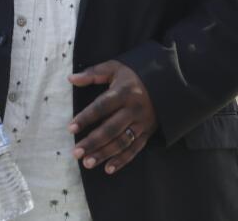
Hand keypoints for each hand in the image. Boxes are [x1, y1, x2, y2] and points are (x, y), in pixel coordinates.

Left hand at [67, 60, 156, 174]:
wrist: (166, 82)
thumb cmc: (134, 75)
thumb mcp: (115, 68)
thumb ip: (93, 73)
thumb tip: (71, 78)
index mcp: (124, 92)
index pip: (102, 107)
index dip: (86, 117)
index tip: (71, 128)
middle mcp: (133, 109)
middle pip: (111, 129)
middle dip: (92, 142)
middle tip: (76, 153)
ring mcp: (142, 122)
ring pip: (122, 142)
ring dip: (104, 154)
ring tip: (87, 162)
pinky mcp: (148, 132)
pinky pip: (135, 149)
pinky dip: (122, 160)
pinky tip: (108, 169)